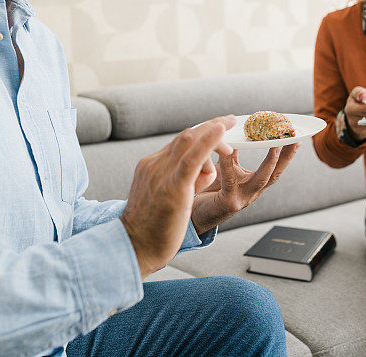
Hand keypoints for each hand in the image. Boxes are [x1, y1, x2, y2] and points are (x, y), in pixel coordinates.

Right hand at [120, 115, 235, 277]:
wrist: (134, 247)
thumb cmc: (150, 228)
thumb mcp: (162, 196)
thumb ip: (180, 181)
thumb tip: (204, 171)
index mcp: (150, 166)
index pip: (178, 143)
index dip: (200, 133)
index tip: (216, 128)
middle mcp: (154, 164)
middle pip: (186, 137)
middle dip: (210, 126)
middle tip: (230, 120)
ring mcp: (162, 173)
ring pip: (190, 141)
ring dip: (214, 130)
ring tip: (231, 129)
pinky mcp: (173, 186)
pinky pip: (193, 156)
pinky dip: (209, 141)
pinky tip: (222, 131)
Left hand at [190, 143, 299, 234]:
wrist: (195, 216)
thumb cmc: (211, 192)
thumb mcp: (226, 170)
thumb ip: (233, 155)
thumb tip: (240, 135)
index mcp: (254, 184)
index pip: (275, 168)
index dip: (287, 154)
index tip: (296, 137)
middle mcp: (252, 192)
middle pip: (275, 174)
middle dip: (287, 157)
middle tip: (294, 140)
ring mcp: (242, 198)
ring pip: (261, 179)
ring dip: (270, 162)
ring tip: (276, 146)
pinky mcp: (228, 201)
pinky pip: (230, 180)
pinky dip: (229, 164)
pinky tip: (227, 150)